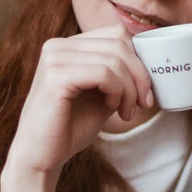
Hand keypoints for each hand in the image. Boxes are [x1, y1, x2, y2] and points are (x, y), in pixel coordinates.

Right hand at [5, 24, 152, 177]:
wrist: (41, 157)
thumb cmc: (70, 127)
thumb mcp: (103, 94)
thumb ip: (120, 74)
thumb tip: (150, 62)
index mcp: (68, 46)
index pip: (117, 34)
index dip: (139, 60)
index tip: (144, 92)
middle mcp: (58, 46)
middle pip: (119, 44)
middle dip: (140, 76)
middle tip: (143, 103)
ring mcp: (55, 58)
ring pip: (114, 60)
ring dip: (130, 89)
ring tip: (126, 112)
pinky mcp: (55, 77)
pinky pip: (103, 73)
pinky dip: (117, 92)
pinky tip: (112, 108)